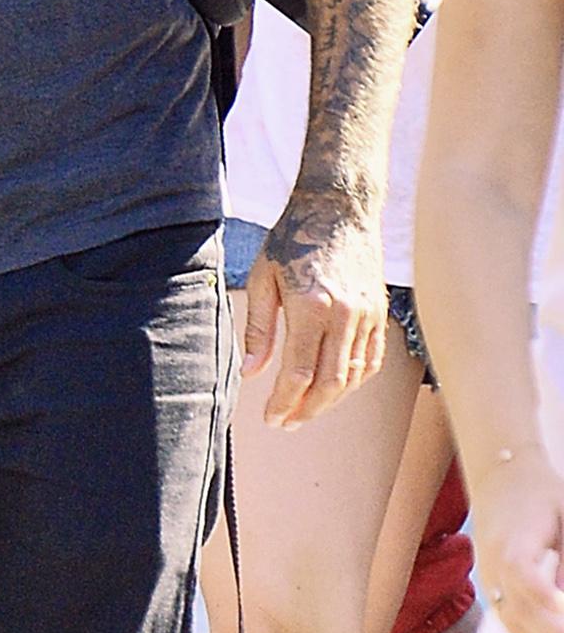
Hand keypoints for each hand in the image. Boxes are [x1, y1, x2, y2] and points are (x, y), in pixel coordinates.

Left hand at [244, 202, 385, 426]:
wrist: (338, 209)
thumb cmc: (292, 239)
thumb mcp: (262, 278)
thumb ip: (259, 328)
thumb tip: (252, 372)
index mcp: (310, 306)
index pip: (299, 373)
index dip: (284, 402)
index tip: (271, 418)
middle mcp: (344, 315)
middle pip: (330, 383)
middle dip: (307, 410)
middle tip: (286, 423)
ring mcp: (367, 315)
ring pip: (353, 376)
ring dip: (330, 400)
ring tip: (305, 409)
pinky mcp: (379, 312)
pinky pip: (370, 360)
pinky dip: (353, 380)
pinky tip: (333, 387)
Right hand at [475, 448, 563, 632]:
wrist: (501, 475)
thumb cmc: (541, 493)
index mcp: (511, 540)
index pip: (519, 572)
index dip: (541, 595)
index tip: (562, 607)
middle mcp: (493, 562)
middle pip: (516, 609)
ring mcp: (489, 575)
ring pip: (511, 622)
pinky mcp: (491, 582)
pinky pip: (508, 618)